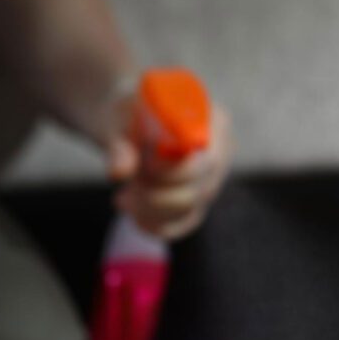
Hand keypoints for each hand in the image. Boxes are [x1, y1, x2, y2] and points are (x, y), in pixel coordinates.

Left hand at [105, 99, 233, 240]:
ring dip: (149, 209)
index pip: (204, 160)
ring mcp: (212, 179)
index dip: (171, 172)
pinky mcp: (199, 201)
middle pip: (198, 190)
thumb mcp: (119, 121)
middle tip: (129, 184)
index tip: (142, 167)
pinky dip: (154, 225)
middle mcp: (220, 152)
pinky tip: (133, 214)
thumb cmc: (128, 114)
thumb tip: (118, 173)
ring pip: (188, 210)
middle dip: (155, 194)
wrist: (129, 122)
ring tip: (124, 197)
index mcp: (211, 121)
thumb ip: (120, 145)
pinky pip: (183, 224)